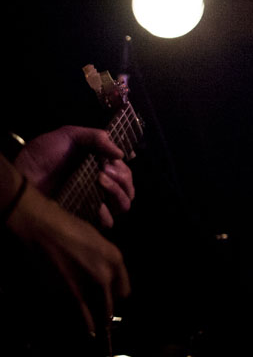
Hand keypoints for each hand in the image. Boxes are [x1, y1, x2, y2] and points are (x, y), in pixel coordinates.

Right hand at [5, 182, 130, 336]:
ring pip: (99, 310)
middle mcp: (106, 274)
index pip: (124, 288)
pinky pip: (82, 313)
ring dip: (99, 319)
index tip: (115, 300)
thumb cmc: (71, 229)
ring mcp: (88, 285)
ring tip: (100, 330)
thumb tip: (106, 275)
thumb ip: (106, 260)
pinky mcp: (69, 293)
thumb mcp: (99, 241)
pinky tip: (90, 331)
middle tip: (107, 318)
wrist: (46, 230)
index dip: (119, 295)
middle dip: (109, 310)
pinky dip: (87, 323)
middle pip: (113, 301)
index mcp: (116, 258)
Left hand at [15, 126, 134, 227]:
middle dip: (122, 179)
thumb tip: (122, 154)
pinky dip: (107, 215)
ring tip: (99, 183)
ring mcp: (92, 199)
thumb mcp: (70, 135)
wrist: (21, 173)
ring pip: (122, 205)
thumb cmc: (44, 153)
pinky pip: (105, 221)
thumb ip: (97, 138)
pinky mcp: (82, 214)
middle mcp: (100, 183)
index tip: (110, 163)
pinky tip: (99, 206)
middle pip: (128, 187)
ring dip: (117, 194)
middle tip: (102, 172)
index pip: (125, 170)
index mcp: (100, 165)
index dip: (123, 169)